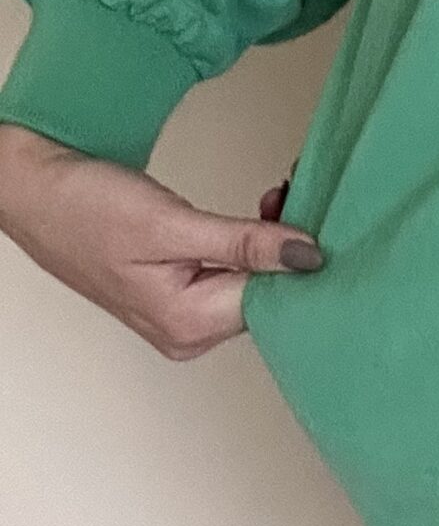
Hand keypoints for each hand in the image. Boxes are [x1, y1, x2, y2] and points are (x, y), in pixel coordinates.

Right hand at [0, 121, 324, 360]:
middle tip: (299, 193)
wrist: (32, 192)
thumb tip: (308, 256)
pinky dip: (251, 243)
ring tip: (280, 195)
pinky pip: (232, 274)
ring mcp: (182, 318)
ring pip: (253, 282)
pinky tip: (262, 212)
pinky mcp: (178, 295)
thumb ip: (243, 243)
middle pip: (266, 294)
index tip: (317, 212)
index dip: (301, 256)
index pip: (275, 299)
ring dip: (273, 240)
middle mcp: (188, 333)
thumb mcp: (171, 223)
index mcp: (188, 325)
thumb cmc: (84, 207)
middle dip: (290, 245)